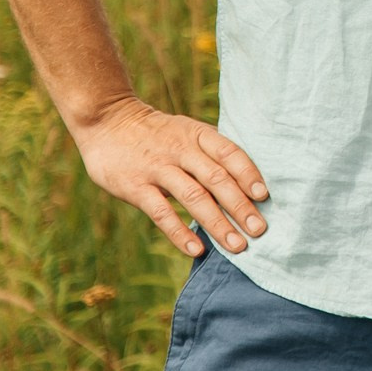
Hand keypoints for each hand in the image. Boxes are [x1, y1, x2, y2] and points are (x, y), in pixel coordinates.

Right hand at [72, 94, 269, 256]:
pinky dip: (181, 232)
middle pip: (217, 179)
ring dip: (218, 223)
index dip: (248, 174)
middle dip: (240, 206)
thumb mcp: (186, 131)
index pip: (229, 153)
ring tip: (237, 246)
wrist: (107, 120)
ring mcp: (158, 168)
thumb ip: (210, 153)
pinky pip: (162, 213)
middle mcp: (181, 150)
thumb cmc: (157, 133)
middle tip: (259, 230)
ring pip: (194, 197)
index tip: (264, 196)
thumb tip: (246, 180)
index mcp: (197, 135)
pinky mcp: (135, 187)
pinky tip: (197, 249)